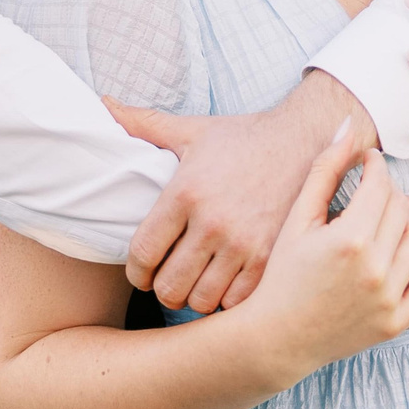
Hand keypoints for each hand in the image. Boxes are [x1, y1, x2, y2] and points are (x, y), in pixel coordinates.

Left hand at [111, 77, 408, 314]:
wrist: (307, 140)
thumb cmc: (243, 138)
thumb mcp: (191, 130)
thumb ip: (143, 123)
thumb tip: (102, 104)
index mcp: (186, 192)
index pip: (142, 253)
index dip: (136, 270)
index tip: (142, 270)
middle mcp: (213, 222)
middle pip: (169, 286)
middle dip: (163, 288)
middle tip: (169, 279)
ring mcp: (245, 244)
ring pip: (201, 301)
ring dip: (195, 297)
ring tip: (197, 283)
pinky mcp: (272, 259)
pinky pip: (236, 303)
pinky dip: (227, 301)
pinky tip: (227, 284)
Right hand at [235, 122, 408, 373]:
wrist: (277, 337)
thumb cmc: (283, 274)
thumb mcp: (297, 219)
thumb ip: (324, 170)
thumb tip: (347, 127)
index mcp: (349, 238)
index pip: (381, 184)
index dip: (376, 166)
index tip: (368, 162)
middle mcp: (374, 268)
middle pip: (402, 208)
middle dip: (387, 194)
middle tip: (370, 195)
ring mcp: (388, 298)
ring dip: (404, 226)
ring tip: (381, 225)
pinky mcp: (396, 322)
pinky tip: (399, 256)